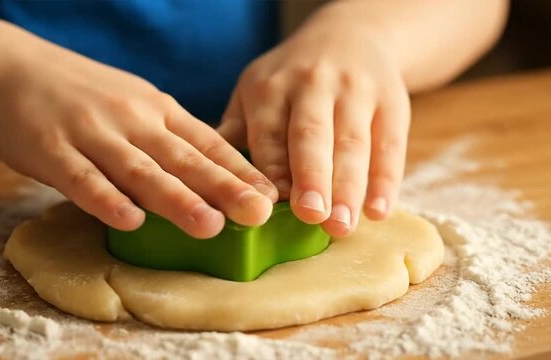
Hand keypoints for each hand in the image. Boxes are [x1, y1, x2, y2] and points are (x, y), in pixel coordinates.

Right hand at [0, 24, 277, 238]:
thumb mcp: (135, 104)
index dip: (240, 170)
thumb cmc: (82, 93)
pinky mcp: (52, 149)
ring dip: (176, 199)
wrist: (11, 67)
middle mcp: (132, 120)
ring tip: (209, 224)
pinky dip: (107, 199)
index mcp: (157, 111)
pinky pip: (83, 179)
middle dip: (223, 188)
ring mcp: (93, 134)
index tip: (271, 195)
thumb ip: (168, 136)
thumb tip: (213, 173)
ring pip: (141, 170)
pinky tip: (129, 220)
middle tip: (258, 213)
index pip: (207, 143)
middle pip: (184, 159)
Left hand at [218, 6, 409, 236]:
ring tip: (341, 225)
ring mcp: (355, 92)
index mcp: (270, 87)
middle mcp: (312, 85)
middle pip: (311, 134)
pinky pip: (390, 144)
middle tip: (311, 215)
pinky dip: (386, 180)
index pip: (268, 132)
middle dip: (311, 176)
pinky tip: (378, 211)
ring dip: (348, 187)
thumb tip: (206, 175)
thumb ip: (237, 130)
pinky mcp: (391, 103)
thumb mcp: (255, 90)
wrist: (349, 36)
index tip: (270, 205)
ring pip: (352, 142)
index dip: (271, 168)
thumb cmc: (290, 78)